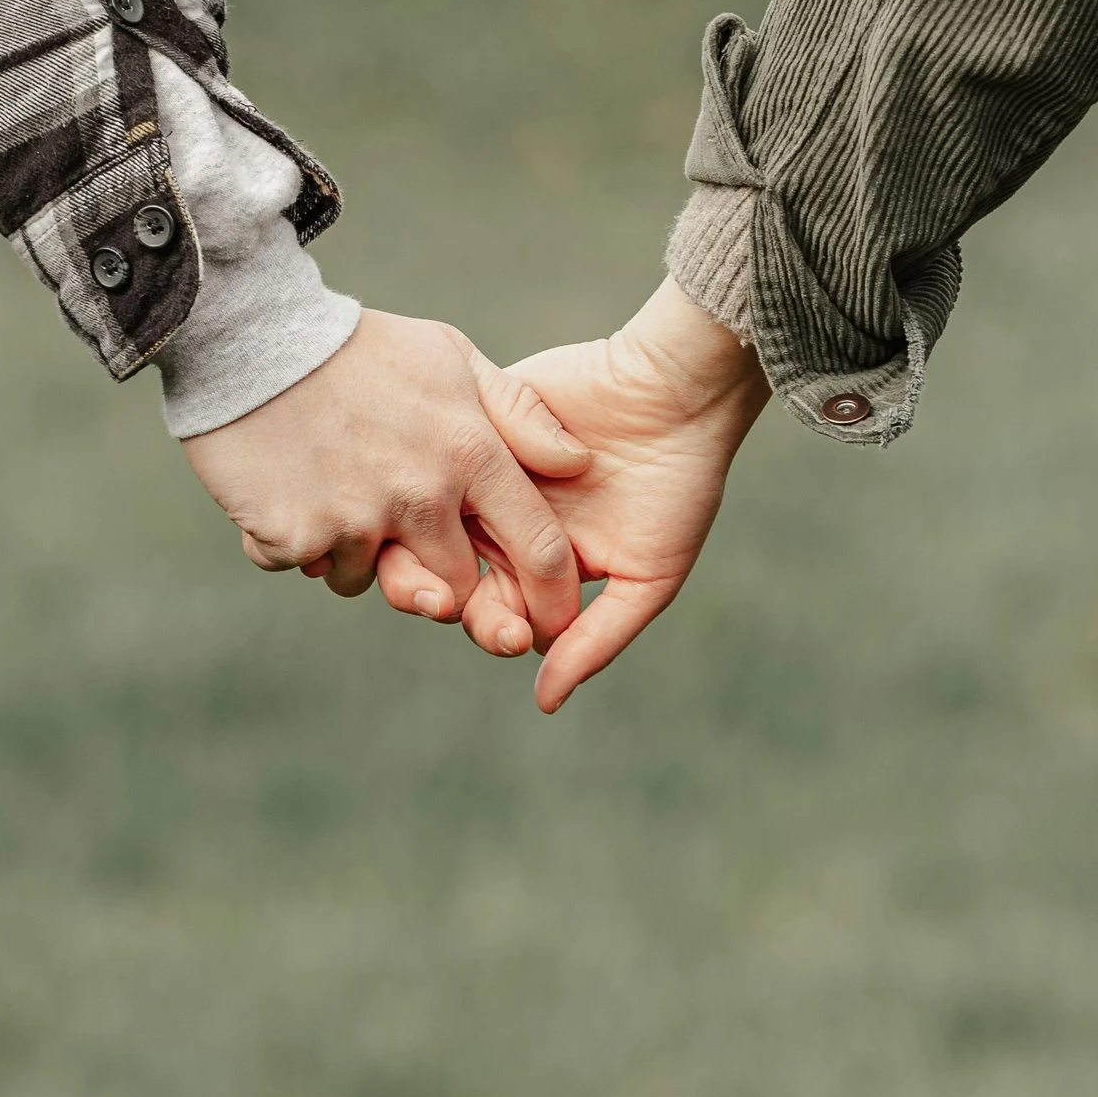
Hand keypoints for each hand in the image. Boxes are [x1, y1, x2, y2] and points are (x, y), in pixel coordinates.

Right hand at [180, 308, 592, 655]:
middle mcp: (420, 496)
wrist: (249, 338)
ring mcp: (357, 521)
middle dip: (441, 582)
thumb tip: (579, 463)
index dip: (552, 596)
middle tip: (408, 541)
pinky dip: (297, 539)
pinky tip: (287, 485)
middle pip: (457, 588)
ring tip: (334, 486)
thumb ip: (519, 414)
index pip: (538, 547)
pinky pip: (310, 567)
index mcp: (469, 452)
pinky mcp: (298, 537)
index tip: (550, 620)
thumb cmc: (358, 346)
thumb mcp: (451, 357)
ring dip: (358, 553)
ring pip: (374, 580)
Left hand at [380, 279, 769, 711]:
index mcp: (537, 564)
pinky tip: (439, 495)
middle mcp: (501, 522)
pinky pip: (432, 457)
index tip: (507, 634)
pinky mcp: (473, 419)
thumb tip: (544, 702)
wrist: (678, 394)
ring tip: (442, 559)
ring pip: (422, 523)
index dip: (488, 629)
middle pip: (443, 576)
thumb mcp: (647, 577)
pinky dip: (430, 479)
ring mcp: (480, 471)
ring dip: (419, 548)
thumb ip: (594, 640)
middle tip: (460, 603)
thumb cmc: (676, 488)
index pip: (489, 612)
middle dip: (446, 599)